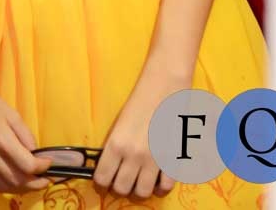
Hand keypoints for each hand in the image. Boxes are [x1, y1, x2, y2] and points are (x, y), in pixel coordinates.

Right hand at [0, 71, 53, 193]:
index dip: (42, 168)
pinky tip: (7, 178)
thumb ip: (25, 135)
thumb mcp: (10, 112)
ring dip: (19, 188)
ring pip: (2, 187)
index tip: (49, 164)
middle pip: (16, 181)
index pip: (27, 165)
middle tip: (44, 180)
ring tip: (30, 183)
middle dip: (34, 184)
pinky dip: (0, 185)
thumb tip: (35, 154)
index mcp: (0, 138)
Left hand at [92, 74, 186, 198]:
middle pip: (122, 189)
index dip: (102, 181)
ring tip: (140, 177)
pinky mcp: (173, 157)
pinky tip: (158, 177)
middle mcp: (134, 155)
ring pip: (143, 192)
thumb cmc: (140, 96)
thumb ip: (115, 146)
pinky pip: (166, 186)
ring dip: (140, 187)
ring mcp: (155, 159)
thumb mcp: (120, 122)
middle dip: (121, 185)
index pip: (102, 179)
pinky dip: (161, 186)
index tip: (106, 177)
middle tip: (123, 175)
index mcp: (116, 143)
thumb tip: (110, 167)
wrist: (165, 82)